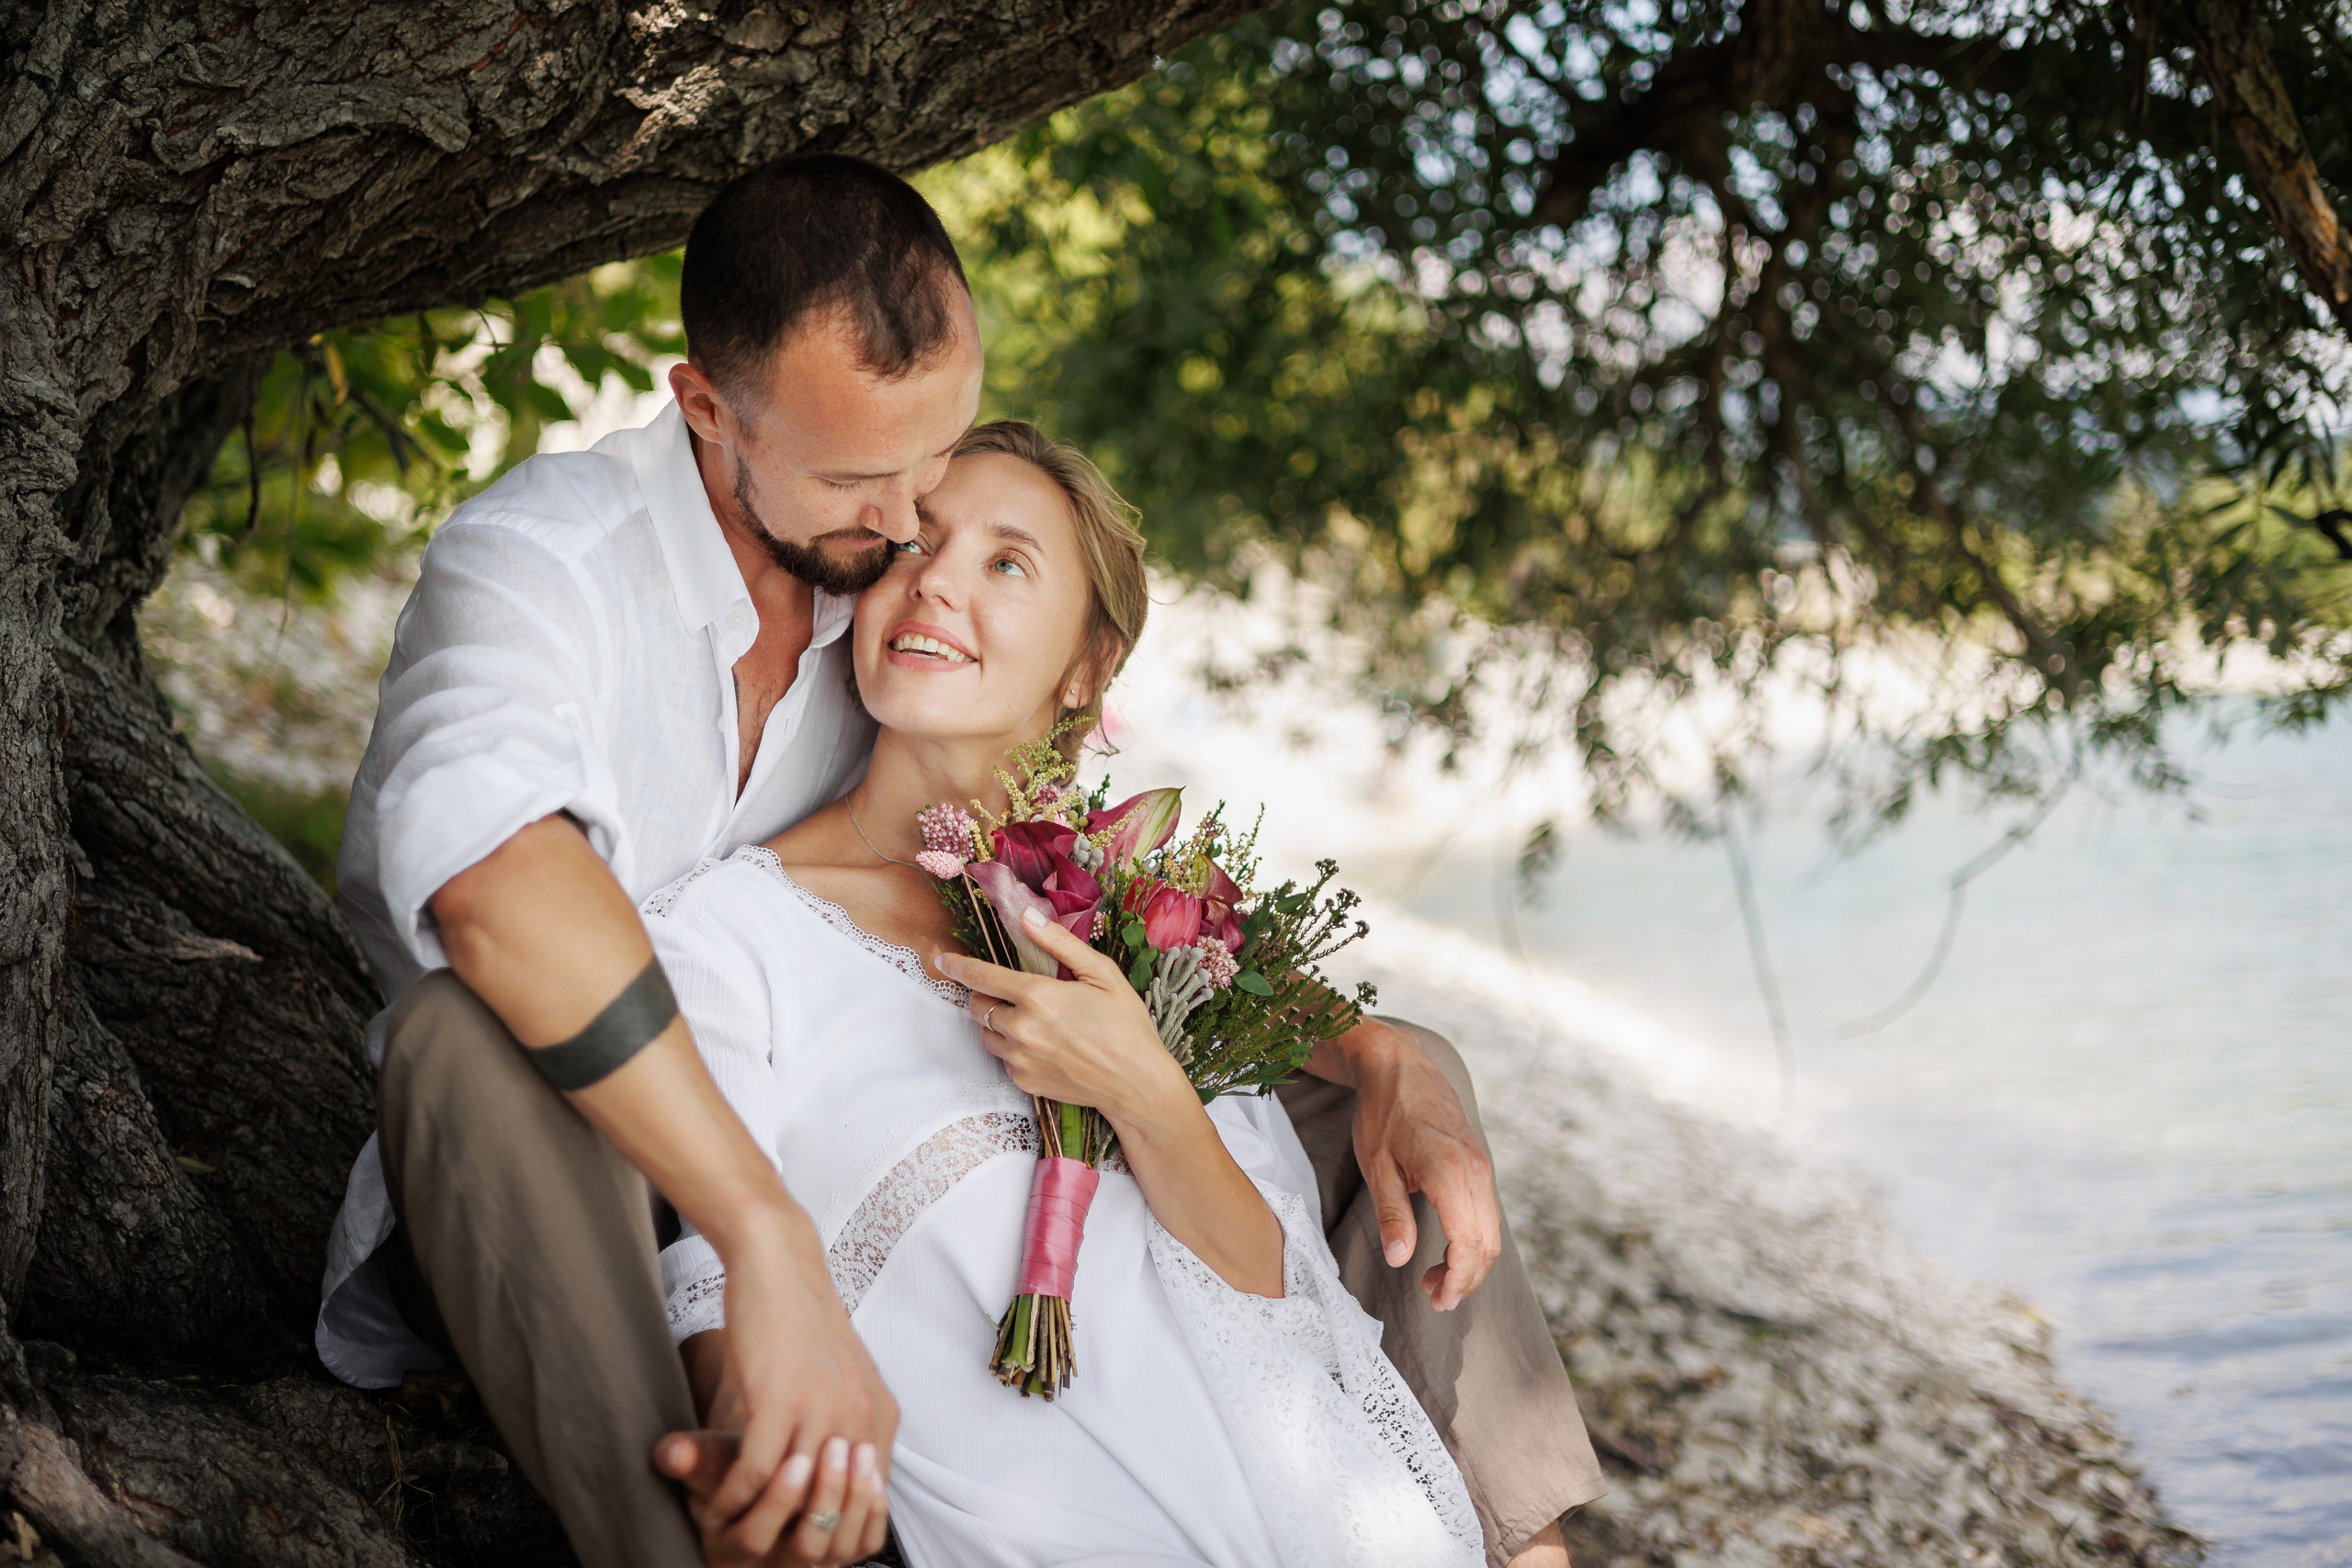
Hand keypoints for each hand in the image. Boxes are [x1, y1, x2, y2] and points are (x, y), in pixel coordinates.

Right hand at [655, 1225, 896, 1563]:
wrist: (781, 1265)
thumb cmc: (800, 1323)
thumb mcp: (840, 1379)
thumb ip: (844, 1427)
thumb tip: (834, 1478)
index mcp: (880, 1419)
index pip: (866, 1508)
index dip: (827, 1536)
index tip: (791, 1543)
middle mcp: (859, 1420)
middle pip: (830, 1514)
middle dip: (788, 1540)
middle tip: (754, 1548)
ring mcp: (821, 1412)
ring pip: (789, 1500)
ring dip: (752, 1523)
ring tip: (726, 1535)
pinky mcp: (778, 1401)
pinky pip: (753, 1473)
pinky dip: (729, 1498)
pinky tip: (713, 1505)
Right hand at [657, 1429, 887, 1567]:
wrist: (763, 1474)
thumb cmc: (735, 1463)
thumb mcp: (712, 1458)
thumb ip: (693, 1457)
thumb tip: (671, 1452)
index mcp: (729, 1548)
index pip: (754, 1538)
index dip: (777, 1502)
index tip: (795, 1458)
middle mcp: (770, 1566)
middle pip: (805, 1550)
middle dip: (822, 1497)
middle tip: (835, 1446)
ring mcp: (808, 1564)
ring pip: (839, 1550)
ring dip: (852, 1501)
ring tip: (859, 1452)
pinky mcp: (840, 1552)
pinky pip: (864, 1545)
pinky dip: (873, 1513)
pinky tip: (874, 1474)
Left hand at [943, 908, 1282, 1296]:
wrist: (1136, 1083)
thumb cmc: (1126, 1025)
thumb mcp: (1102, 974)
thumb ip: (1059, 944)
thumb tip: (1027, 916)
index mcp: (1038, 995)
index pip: (981, 976)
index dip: (956, 966)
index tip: (940, 958)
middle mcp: (1021, 1028)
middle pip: (977, 1006)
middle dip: (984, 995)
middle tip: (1010, 992)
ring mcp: (1019, 1058)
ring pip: (985, 1033)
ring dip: (996, 1022)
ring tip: (1030, 1020)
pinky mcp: (1023, 1081)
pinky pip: (1002, 1058)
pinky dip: (1012, 1047)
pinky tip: (1043, 1045)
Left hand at [1326, 1018, 1501, 1310]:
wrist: (1399, 1066)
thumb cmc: (1382, 1114)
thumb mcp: (1376, 1166)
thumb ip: (1391, 1214)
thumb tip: (1401, 1259)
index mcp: (1448, 1172)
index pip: (1468, 1243)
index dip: (1457, 1280)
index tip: (1437, 1300)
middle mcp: (1474, 1170)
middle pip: (1487, 1244)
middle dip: (1465, 1279)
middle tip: (1433, 1296)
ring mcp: (1481, 1164)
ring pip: (1492, 1230)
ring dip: (1471, 1261)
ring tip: (1434, 1276)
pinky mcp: (1479, 1161)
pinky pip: (1488, 1211)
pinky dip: (1474, 1238)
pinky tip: (1448, 1246)